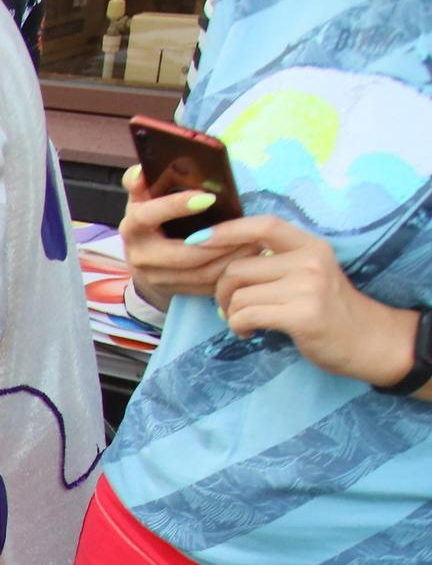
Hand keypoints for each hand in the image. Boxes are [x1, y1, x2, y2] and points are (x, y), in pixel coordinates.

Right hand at [116, 163, 250, 305]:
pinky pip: (206, 286)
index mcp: (133, 227)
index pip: (148, 216)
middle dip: (218, 244)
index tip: (208, 197)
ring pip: (199, 274)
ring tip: (256, 242)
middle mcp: (140, 256)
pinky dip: (229, 272)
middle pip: (182, 255)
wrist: (144, 258)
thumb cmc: (151, 218)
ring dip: (230, 259)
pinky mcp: (174, 291)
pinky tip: (248, 258)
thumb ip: (139, 181)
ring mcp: (156, 278)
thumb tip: (141, 170)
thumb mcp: (142, 198)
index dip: (176, 206)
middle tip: (248, 230)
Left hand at [204, 216, 418, 386]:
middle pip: (237, 267)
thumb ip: (275, 263)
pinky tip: (249, 332)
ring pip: (239, 295)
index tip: (197, 241)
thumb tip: (220, 262)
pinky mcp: (302, 314)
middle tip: (230, 308)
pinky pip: (246, 315)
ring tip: (244, 322)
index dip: (227, 231)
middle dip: (222, 291)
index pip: (263, 225)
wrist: (366, 339)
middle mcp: (310, 260)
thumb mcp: (308, 274)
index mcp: (310, 245)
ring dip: (230, 313)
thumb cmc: (328, 308)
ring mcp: (308, 287)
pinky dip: (238, 327)